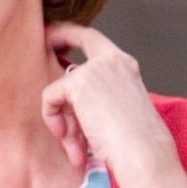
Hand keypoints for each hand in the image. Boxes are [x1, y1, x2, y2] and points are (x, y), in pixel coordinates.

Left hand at [41, 24, 179, 181]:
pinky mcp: (79, 83)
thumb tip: (61, 97)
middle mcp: (113, 60)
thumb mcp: (112, 110)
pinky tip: (67, 137)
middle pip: (78, 36)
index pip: (95, 40)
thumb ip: (91, 96)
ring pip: (60, 84)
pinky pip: (49, 97)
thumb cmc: (132, 142)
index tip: (53, 33)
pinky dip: (52, 118)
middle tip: (43, 36)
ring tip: (73, 141)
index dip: (71, 33)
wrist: (142, 154)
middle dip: (55, 34)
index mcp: (125, 66)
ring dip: (61, 115)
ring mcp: (97, 68)